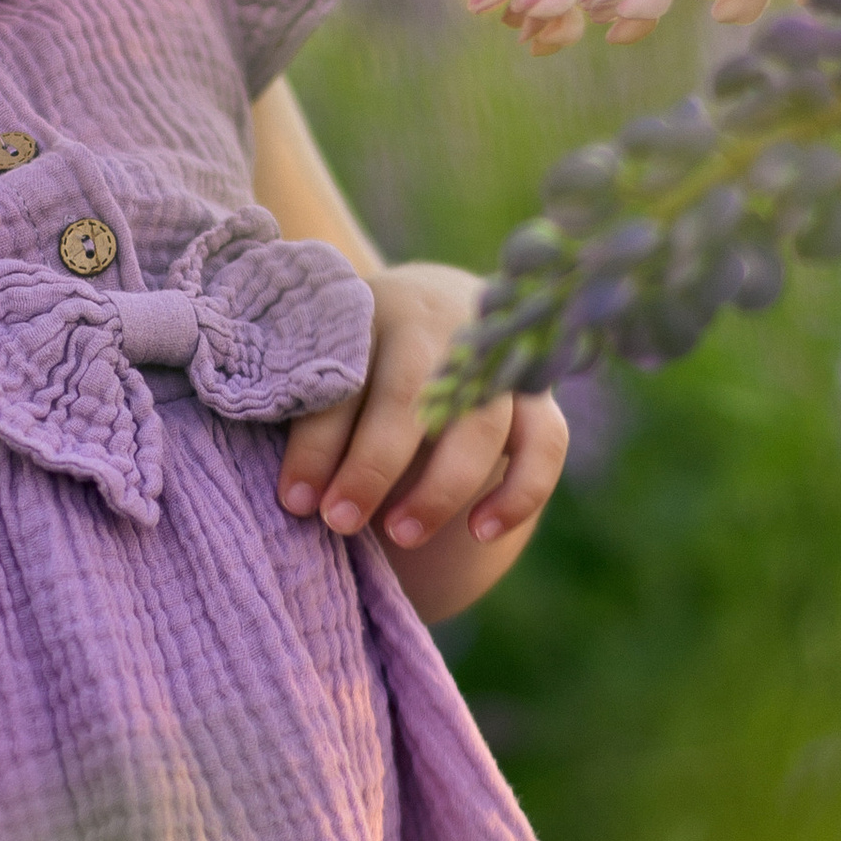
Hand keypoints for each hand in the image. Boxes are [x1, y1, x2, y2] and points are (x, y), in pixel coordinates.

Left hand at [277, 261, 567, 609]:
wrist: (435, 306)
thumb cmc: (361, 359)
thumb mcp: (331, 365)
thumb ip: (313, 412)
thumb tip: (298, 497)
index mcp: (370, 316)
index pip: (343, 381)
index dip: (316, 445)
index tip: (295, 501)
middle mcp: (436, 327)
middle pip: (409, 396)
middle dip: (372, 466)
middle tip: (341, 522)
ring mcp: (495, 358)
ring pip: (479, 422)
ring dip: (441, 486)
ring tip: (401, 534)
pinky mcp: (539, 391)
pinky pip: (545, 441)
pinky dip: (519, 490)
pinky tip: (481, 530)